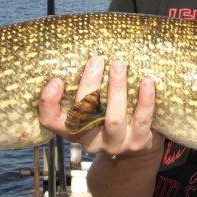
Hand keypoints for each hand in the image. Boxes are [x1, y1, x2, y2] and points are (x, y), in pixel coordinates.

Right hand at [38, 56, 163, 157]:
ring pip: (113, 119)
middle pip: (83, 115)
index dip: (49, 103)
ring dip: (116, 89)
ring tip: (119, 64)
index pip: (51, 121)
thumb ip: (85, 89)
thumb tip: (85, 47)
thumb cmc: (109, 117)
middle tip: (96, 59)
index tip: (56, 80)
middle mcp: (91, 140)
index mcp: (73, 129)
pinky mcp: (138, 143)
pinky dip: (145, 100)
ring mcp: (115, 144)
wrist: (138, 149)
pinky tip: (147, 82)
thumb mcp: (93, 109)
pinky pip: (142, 120)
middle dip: (89, 85)